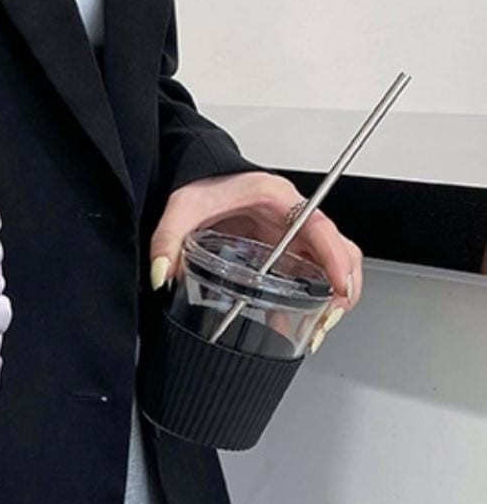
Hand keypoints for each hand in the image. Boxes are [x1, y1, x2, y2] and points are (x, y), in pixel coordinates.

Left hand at [150, 172, 363, 348]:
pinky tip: (292, 320)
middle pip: (335, 250)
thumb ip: (167, 240)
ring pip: (325, 264)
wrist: (195, 174)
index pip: (319, 228)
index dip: (335, 259)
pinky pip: (304, 272)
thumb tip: (161, 274)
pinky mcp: (278, 248)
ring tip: (313, 329)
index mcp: (275, 198)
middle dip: (342, 286)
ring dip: (327, 296)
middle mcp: (288, 216)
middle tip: (326, 320)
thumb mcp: (181, 208)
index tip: (340, 288)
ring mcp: (286, 233)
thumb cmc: (198, 182)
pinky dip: (306, 297)